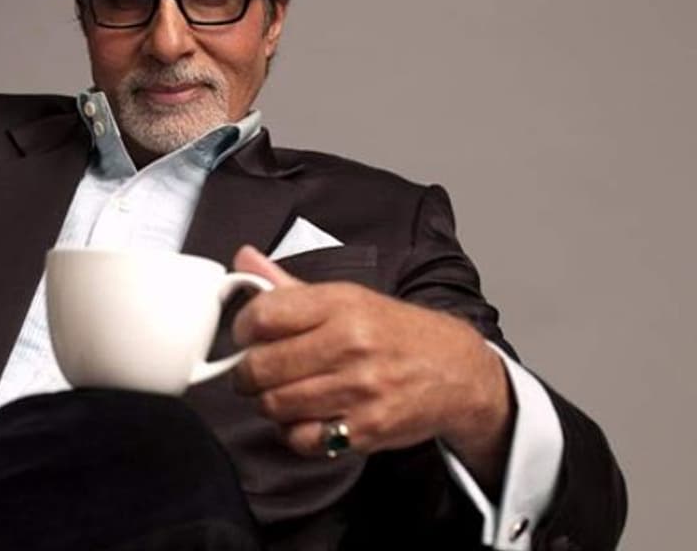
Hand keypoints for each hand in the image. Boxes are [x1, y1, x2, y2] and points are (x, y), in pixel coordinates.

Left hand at [229, 245, 513, 489]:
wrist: (456, 370)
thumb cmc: (394, 332)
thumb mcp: (346, 298)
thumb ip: (288, 285)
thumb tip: (242, 260)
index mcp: (340, 304)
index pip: (262, 316)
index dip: (242, 329)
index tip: (247, 337)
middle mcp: (351, 344)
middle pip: (261, 367)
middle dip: (246, 373)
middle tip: (254, 373)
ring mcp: (360, 389)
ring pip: (275, 405)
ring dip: (268, 403)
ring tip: (281, 393)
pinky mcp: (367, 429)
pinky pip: (302, 439)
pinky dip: (294, 432)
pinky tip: (305, 418)